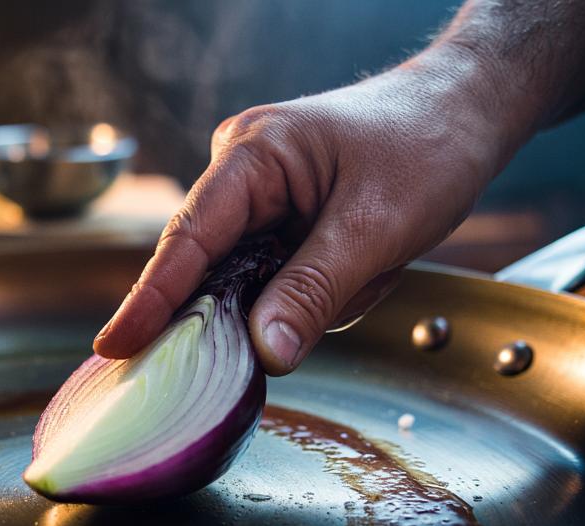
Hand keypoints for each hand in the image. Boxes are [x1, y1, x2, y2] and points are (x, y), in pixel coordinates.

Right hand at [92, 45, 528, 374]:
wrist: (470, 111)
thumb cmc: (427, 145)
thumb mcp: (375, 228)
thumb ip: (314, 292)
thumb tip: (265, 355)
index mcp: (252, 157)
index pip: (188, 240)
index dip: (149, 299)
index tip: (114, 345)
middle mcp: (243, 174)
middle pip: (218, 270)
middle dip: (268, 301)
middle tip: (314, 309)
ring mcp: (264, 197)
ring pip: (259, 283)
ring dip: (316, 293)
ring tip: (374, 263)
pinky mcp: (286, 218)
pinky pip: (285, 277)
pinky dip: (327, 285)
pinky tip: (369, 263)